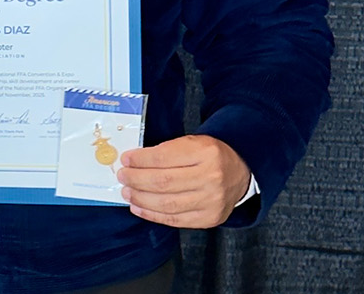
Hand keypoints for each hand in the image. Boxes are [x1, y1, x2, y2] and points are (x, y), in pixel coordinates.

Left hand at [116, 134, 249, 227]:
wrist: (240, 171)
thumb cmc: (211, 155)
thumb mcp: (193, 142)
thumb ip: (166, 151)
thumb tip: (133, 162)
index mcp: (206, 152)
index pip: (164, 157)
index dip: (140, 160)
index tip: (126, 159)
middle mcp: (210, 177)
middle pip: (163, 182)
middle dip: (136, 180)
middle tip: (123, 176)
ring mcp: (211, 201)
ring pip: (166, 203)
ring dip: (141, 199)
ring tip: (127, 193)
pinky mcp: (209, 218)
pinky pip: (174, 220)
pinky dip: (152, 215)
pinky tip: (139, 208)